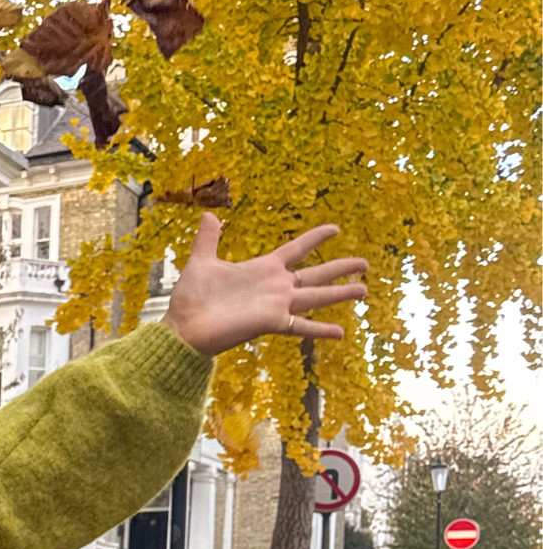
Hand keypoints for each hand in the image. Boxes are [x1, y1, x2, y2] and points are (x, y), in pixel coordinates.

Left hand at [164, 216, 367, 358]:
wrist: (183, 327)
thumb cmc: (191, 298)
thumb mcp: (201, 262)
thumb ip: (208, 240)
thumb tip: (209, 215)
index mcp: (263, 268)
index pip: (297, 249)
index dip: (315, 238)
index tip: (336, 228)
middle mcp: (275, 286)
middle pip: (316, 274)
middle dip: (341, 268)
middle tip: (366, 264)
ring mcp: (275, 304)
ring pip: (316, 296)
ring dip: (340, 293)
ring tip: (364, 290)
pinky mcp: (270, 322)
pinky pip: (299, 325)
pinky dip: (319, 329)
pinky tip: (341, 333)